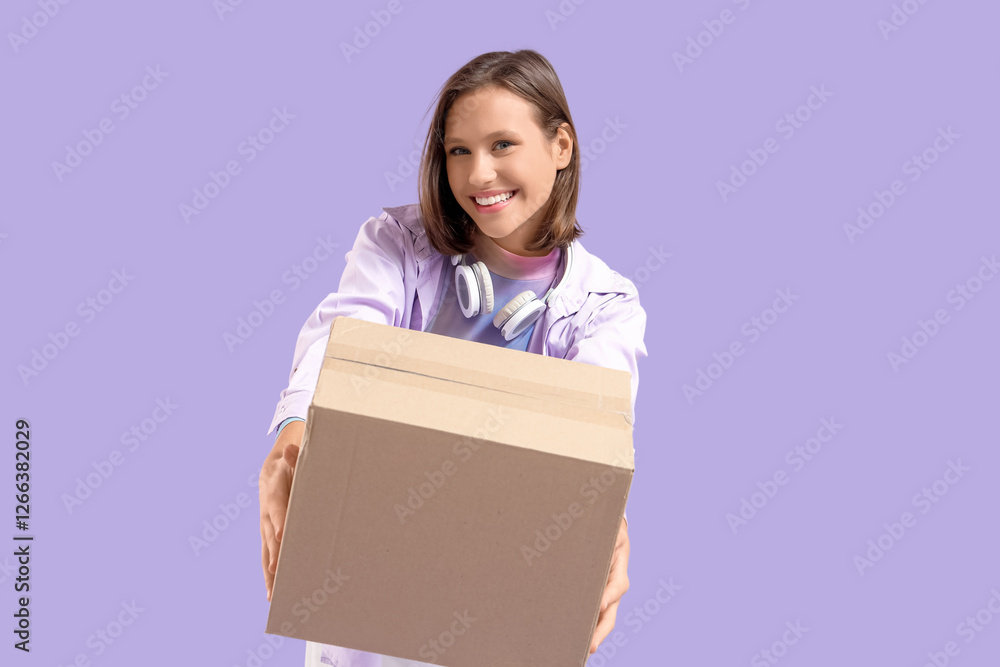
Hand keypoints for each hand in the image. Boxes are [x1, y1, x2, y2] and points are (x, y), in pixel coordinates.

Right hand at [259, 421, 303, 601]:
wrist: (272, 471)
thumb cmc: (289, 465)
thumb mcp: (292, 458)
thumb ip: (293, 456)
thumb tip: (291, 448)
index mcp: (274, 493)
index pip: (276, 507)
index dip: (279, 520)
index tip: (281, 534)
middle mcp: (266, 513)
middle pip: (269, 535)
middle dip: (274, 553)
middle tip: (278, 570)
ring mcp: (265, 526)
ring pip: (266, 551)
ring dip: (270, 571)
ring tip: (273, 592)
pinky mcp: (268, 535)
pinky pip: (267, 556)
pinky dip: (269, 573)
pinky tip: (273, 591)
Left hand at [590, 517, 629, 654]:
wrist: (611, 535)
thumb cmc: (611, 534)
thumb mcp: (614, 532)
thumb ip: (611, 538)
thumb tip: (600, 541)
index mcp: (619, 574)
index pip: (616, 588)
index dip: (609, 597)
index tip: (600, 606)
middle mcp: (612, 590)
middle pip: (609, 616)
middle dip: (600, 632)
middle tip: (590, 646)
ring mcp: (604, 597)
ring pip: (599, 621)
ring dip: (591, 635)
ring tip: (579, 650)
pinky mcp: (592, 599)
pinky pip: (589, 616)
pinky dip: (583, 627)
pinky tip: (570, 637)